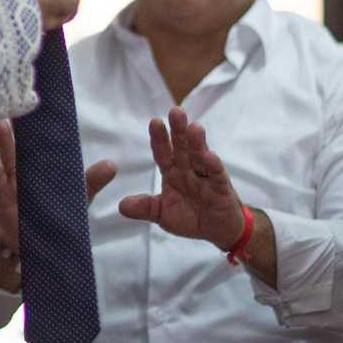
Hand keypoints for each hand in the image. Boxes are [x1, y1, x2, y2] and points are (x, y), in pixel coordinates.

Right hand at [0, 119, 116, 290]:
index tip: (35, 108)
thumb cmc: (57, 218)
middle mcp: (27, 171)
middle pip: (22, 148)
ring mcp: (13, 183)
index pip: (41, 145)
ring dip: (3, 143)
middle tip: (13, 111)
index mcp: (45, 168)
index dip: (38, 129)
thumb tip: (112, 165)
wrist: (40, 248)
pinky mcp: (2, 197)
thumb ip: (91, 182)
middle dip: (18, 131)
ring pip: (7, 159)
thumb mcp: (77, 199)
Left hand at [118, 106, 245, 249]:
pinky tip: (210, 156)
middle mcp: (189, 171)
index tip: (154, 122)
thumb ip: (145, 208)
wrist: (217, 232)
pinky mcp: (222, 189)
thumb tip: (121, 205)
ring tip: (194, 127)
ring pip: (200, 157)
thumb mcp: (162, 215)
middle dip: (178, 130)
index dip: (159, 139)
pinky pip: (217, 176)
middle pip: (182, 148)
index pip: (163, 153)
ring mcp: (206, 178)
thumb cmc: (189, 217)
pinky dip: (214, 166)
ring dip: (197, 143)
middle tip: (176, 111)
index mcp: (173, 173)